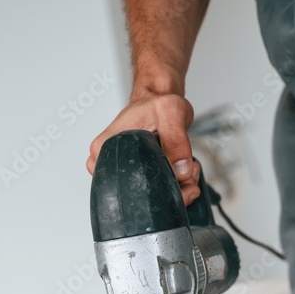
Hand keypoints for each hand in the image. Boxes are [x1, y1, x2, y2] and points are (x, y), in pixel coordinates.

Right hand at [87, 89, 200, 204]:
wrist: (157, 99)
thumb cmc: (155, 103)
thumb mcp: (169, 111)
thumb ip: (176, 139)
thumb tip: (181, 171)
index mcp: (105, 147)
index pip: (126, 183)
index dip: (158, 186)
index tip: (181, 175)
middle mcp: (109, 162)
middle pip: (140, 194)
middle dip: (173, 189)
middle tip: (189, 171)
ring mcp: (122, 170)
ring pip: (153, 195)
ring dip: (179, 187)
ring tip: (189, 166)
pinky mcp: (136, 174)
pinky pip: (158, 190)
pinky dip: (177, 185)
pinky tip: (186, 171)